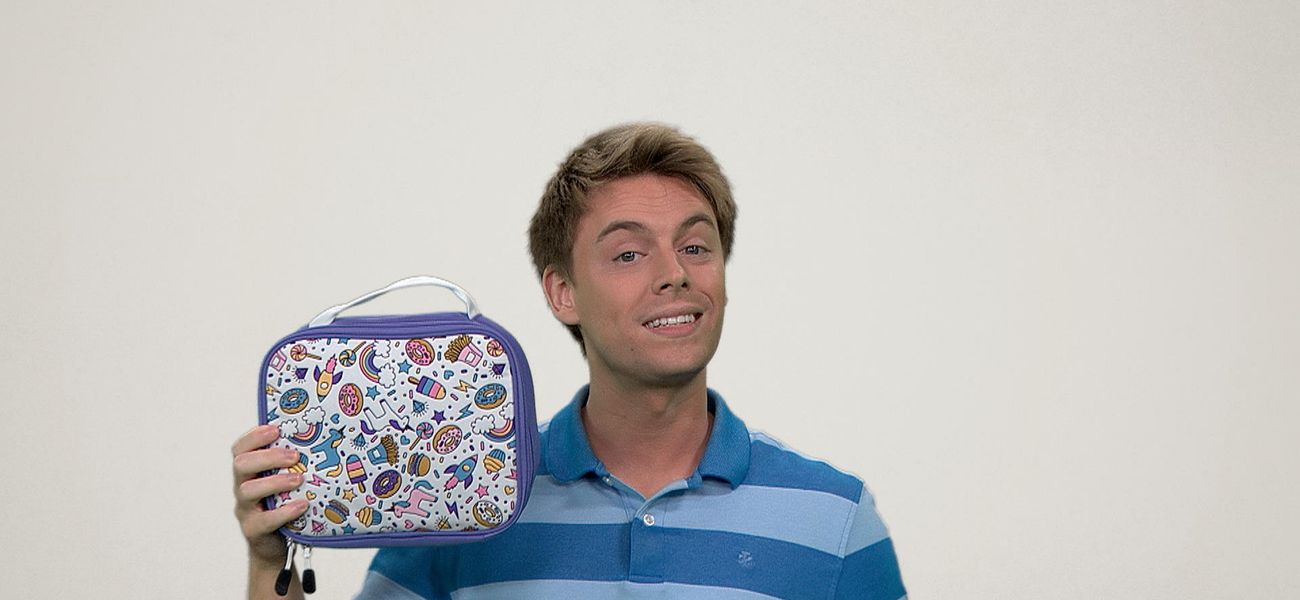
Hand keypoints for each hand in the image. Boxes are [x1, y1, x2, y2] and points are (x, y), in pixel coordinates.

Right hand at [231, 424, 308, 566]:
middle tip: (294, 456)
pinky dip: (284, 511)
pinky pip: (263, 520)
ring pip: (248, 491)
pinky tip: (302, 505)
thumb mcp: (285, 481)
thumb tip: (323, 437)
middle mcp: (243, 487)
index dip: (254, 436)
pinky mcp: (254, 530)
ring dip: (275, 482)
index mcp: (249, 471)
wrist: (278, 545)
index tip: (276, 429)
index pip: (240, 448)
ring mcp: (246, 510)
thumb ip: (292, 463)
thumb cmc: (284, 504)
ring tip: (299, 480)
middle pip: (241, 465)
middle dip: (267, 457)